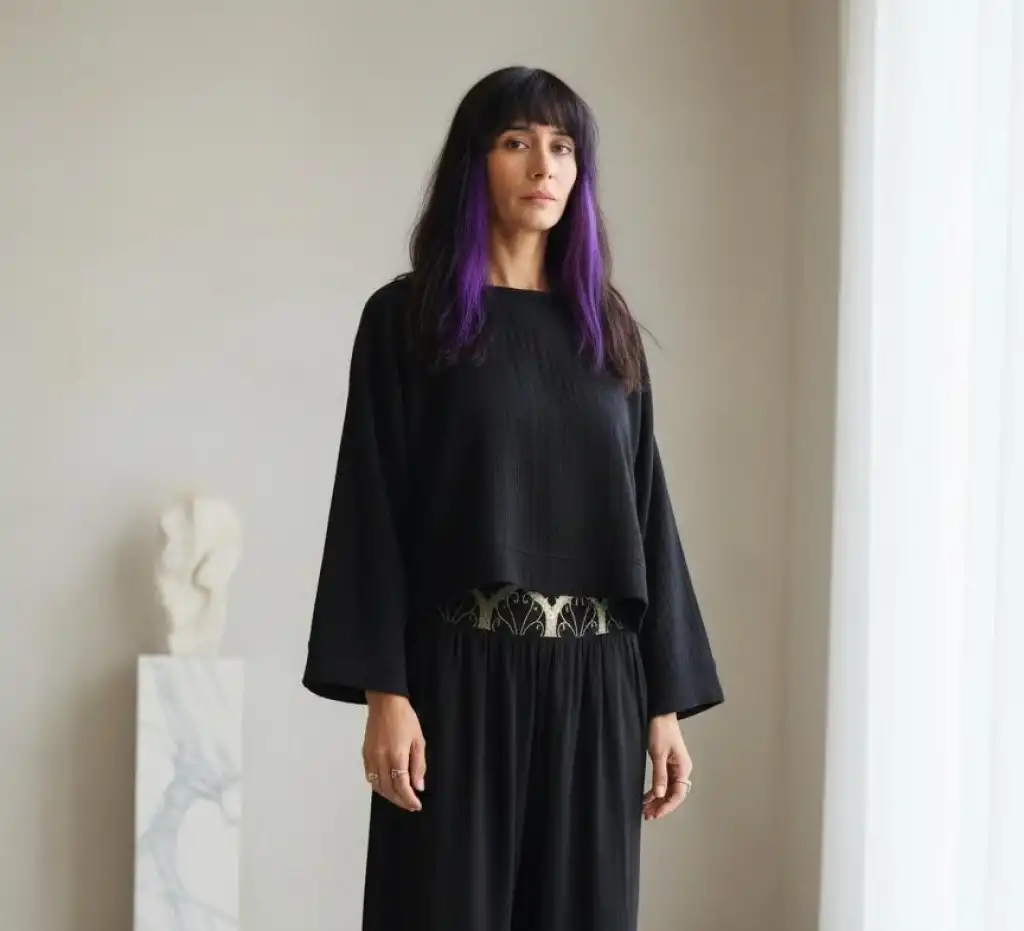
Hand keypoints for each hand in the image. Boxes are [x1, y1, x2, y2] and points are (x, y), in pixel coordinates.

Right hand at [363, 692, 426, 811]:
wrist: (385, 702)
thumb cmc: (405, 718)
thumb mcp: (419, 740)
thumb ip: (418, 765)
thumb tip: (418, 786)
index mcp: (396, 756)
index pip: (402, 786)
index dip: (409, 799)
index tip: (417, 805)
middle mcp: (381, 759)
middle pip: (388, 790)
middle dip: (400, 801)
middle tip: (410, 805)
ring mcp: (371, 757)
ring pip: (377, 786)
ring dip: (389, 796)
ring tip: (400, 798)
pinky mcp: (365, 753)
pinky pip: (369, 776)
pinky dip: (378, 785)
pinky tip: (386, 786)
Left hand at [643, 713, 692, 820]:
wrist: (659, 712)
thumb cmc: (660, 730)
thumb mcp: (658, 753)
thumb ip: (659, 774)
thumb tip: (660, 795)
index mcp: (683, 767)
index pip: (678, 794)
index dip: (666, 806)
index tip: (655, 814)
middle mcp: (681, 769)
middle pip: (673, 794)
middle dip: (661, 805)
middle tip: (647, 815)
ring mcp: (675, 766)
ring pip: (667, 789)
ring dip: (657, 799)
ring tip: (645, 809)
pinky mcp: (667, 763)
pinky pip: (663, 781)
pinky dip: (655, 790)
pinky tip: (646, 797)